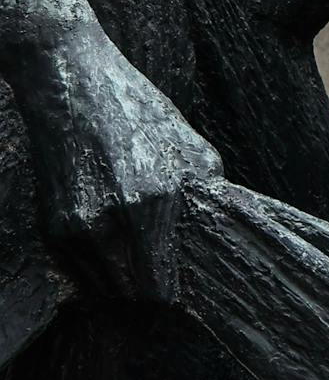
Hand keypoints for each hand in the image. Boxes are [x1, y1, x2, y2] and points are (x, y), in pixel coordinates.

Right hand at [20, 21, 221, 301]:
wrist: (70, 81)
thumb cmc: (138, 109)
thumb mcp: (193, 148)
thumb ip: (210, 195)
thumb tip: (227, 233)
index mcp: (154, 203)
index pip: (160, 287)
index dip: (171, 297)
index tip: (181, 294)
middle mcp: (111, 220)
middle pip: (129, 295)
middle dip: (146, 293)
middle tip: (162, 281)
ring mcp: (76, 224)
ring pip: (101, 287)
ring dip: (119, 283)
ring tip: (137, 265)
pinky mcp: (51, 221)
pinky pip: (76, 269)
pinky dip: (94, 268)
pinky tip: (112, 248)